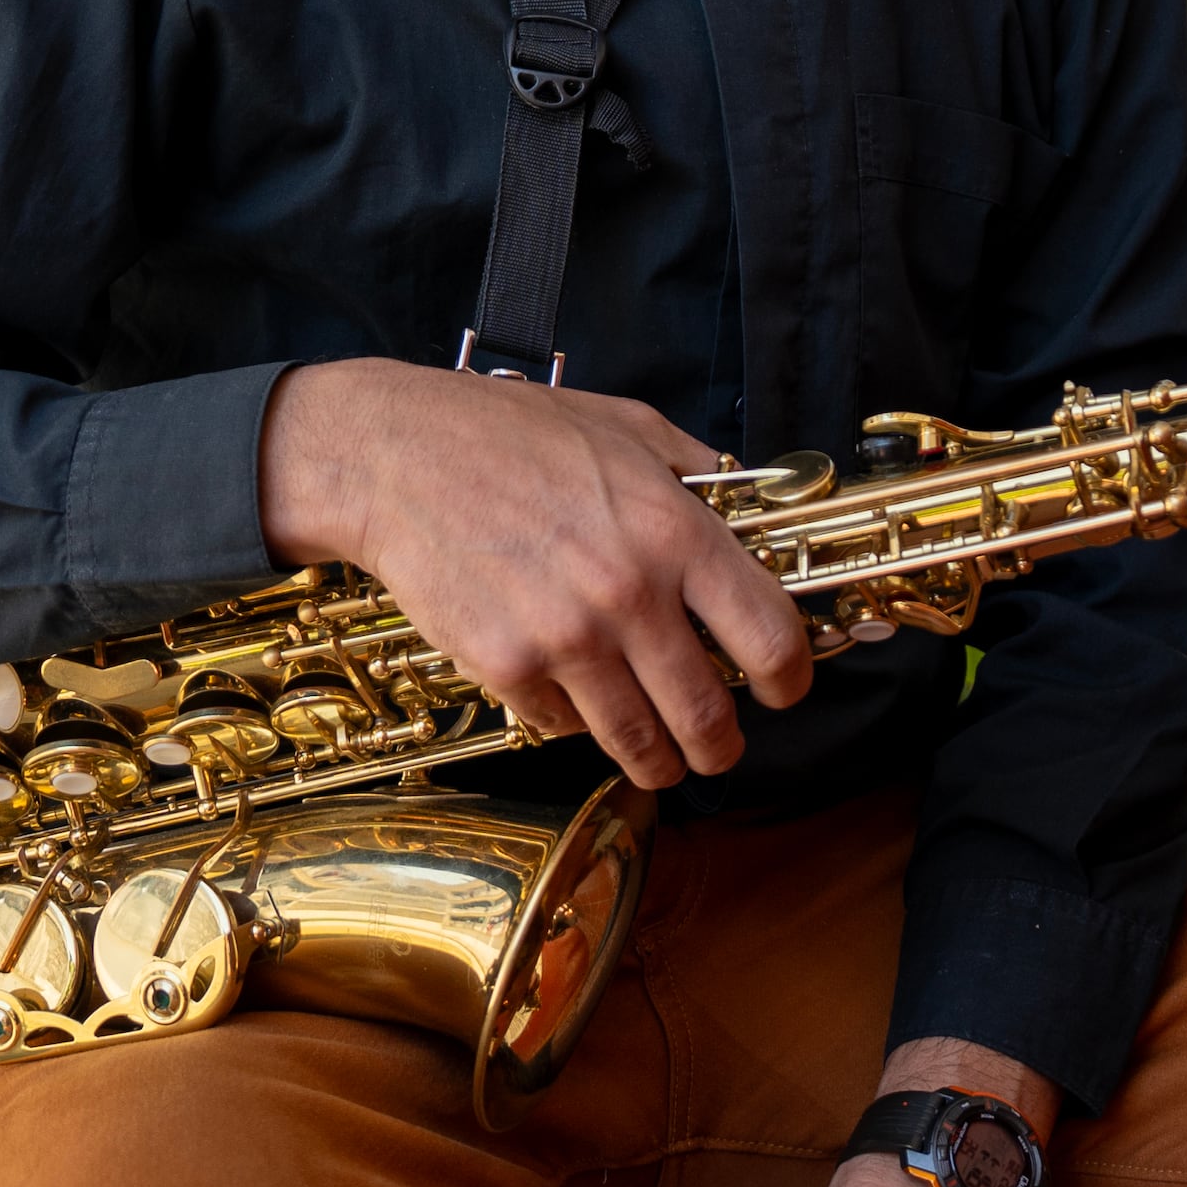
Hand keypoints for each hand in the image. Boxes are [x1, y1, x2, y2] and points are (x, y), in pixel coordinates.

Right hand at [257, 359, 811, 786]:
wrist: (395, 457)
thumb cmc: (509, 432)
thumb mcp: (626, 424)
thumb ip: (697, 471)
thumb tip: (749, 504)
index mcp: (674, 531)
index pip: (769, 636)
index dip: (791, 678)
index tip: (784, 689)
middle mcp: (628, 594)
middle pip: (708, 714)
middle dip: (724, 745)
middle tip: (722, 747)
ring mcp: (565, 638)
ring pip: (639, 742)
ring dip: (661, 762)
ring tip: (664, 761)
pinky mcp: (505, 668)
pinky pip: (562, 726)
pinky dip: (574, 723)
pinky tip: (573, 699)